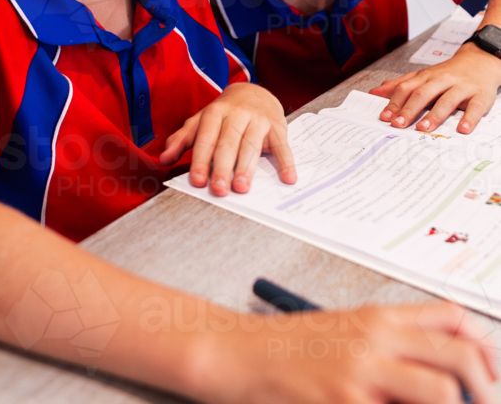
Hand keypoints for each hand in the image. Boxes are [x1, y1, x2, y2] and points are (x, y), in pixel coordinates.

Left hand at [158, 82, 295, 193]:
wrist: (254, 92)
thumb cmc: (224, 113)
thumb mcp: (200, 121)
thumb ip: (182, 139)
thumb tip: (164, 159)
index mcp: (215, 112)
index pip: (206, 138)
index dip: (200, 160)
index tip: (197, 181)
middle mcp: (237, 113)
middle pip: (228, 143)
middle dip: (222, 168)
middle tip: (218, 190)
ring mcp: (258, 119)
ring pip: (251, 145)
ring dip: (247, 167)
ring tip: (241, 188)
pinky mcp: (277, 127)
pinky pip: (282, 146)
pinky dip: (286, 162)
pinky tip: (287, 178)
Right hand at [219, 301, 497, 403]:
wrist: (237, 353)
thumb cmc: (289, 348)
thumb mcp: (344, 331)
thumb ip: (390, 345)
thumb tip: (447, 378)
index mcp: (379, 317)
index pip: (454, 321)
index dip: (484, 353)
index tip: (490, 380)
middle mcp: (376, 339)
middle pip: (460, 358)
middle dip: (484, 391)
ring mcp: (361, 373)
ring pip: (442, 393)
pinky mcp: (342, 402)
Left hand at [369, 42, 500, 132]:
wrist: (480, 60)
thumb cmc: (448, 73)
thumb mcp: (422, 75)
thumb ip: (400, 84)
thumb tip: (374, 93)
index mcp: (426, 77)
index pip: (406, 89)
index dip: (394, 103)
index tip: (385, 117)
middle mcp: (442, 80)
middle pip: (423, 94)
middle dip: (409, 110)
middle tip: (398, 125)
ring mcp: (461, 87)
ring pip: (446, 100)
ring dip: (434, 115)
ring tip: (423, 128)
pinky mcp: (480, 95)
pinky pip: (475, 107)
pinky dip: (469, 118)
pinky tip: (462, 129)